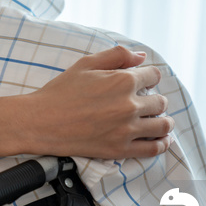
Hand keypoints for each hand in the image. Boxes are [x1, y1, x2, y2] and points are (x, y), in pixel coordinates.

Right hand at [26, 46, 172, 158]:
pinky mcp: (120, 149)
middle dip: (155, 99)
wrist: (41, 122)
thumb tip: (141, 56)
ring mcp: (126, 129)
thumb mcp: (86, 64)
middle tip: (147, 102)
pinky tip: (160, 139)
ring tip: (160, 120)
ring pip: (162, 125)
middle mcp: (129, 105)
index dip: (149, 76)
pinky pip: (153, 148)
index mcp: (123, 80)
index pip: (153, 75)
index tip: (144, 81)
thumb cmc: (60, 92)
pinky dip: (161, 143)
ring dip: (164, 121)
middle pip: (160, 101)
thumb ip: (116, 55)